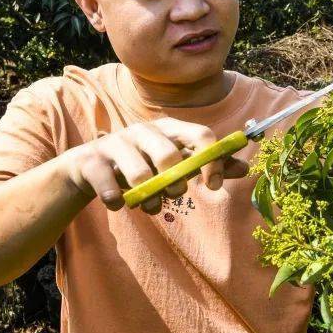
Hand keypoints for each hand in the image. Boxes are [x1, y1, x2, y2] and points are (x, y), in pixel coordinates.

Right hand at [60, 117, 249, 213]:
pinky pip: (111, 190)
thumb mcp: (174, 162)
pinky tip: (119, 202)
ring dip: (148, 199)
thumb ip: (206, 165)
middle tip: (173, 195)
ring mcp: (116, 144)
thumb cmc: (140, 164)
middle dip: (175, 184)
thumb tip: (244, 167)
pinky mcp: (92, 162)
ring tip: (148, 203)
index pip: (200, 134)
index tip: (214, 186)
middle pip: (169, 156)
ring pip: (140, 176)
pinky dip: (118, 202)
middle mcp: (142, 131)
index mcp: (167, 128)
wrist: (88, 168)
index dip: (212, 161)